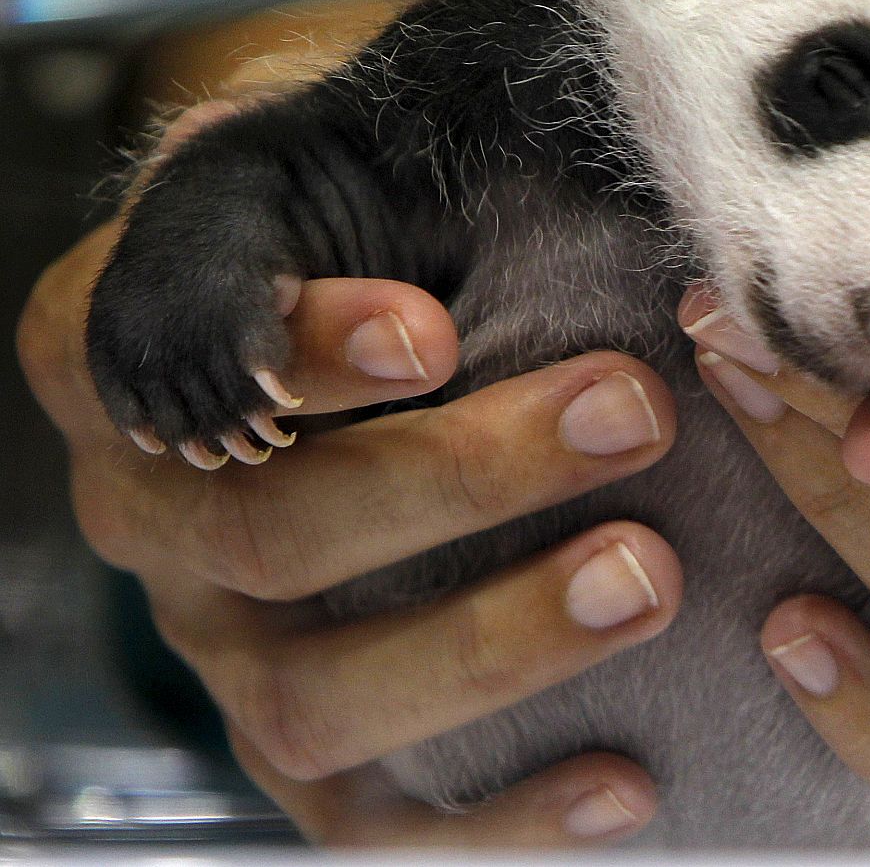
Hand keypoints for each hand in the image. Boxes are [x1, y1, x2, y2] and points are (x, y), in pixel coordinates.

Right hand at [18, 116, 683, 846]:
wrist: (396, 333)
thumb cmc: (383, 227)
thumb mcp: (343, 165)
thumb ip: (352, 180)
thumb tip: (469, 219)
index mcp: (123, 350)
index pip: (167, 351)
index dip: (295, 352)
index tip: (437, 326)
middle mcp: (154, 511)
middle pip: (264, 529)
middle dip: (455, 480)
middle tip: (629, 413)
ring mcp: (223, 644)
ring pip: (311, 690)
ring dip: (490, 641)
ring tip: (649, 578)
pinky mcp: (309, 750)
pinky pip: (372, 817)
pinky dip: (497, 820)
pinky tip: (626, 784)